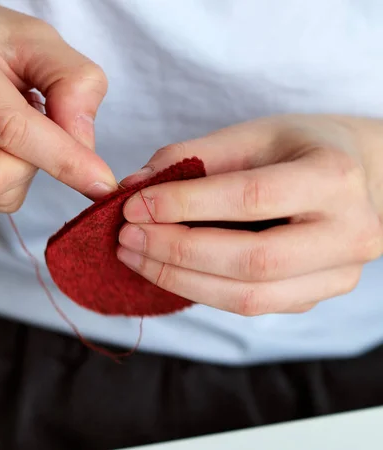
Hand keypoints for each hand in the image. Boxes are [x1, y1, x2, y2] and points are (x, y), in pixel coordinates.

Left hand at [117, 115, 382, 315]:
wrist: (356, 176)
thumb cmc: (299, 148)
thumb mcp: (251, 135)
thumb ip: (190, 157)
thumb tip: (130, 187)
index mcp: (333, 177)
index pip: (251, 198)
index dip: (185, 205)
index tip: (133, 205)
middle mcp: (349, 233)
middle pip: (251, 260)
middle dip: (177, 252)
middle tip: (126, 237)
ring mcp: (337, 275)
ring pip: (249, 297)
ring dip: (180, 281)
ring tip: (134, 256)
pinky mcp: (315, 297)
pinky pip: (250, 305)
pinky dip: (200, 290)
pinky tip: (165, 270)